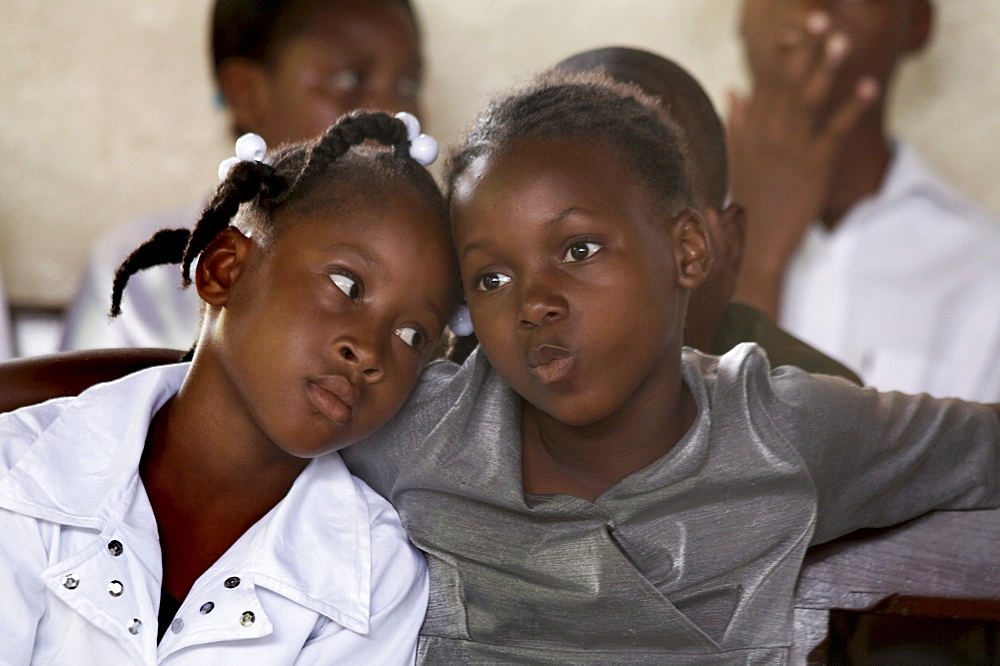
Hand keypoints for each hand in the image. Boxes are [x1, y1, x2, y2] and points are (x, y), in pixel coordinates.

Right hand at [728, 11, 877, 316]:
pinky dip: (852, 107)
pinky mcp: (813, 165)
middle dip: (805, 49)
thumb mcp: (735, 157)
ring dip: (826, 68)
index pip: (764, 81)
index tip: (795, 29)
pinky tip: (867, 86)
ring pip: (808, 99)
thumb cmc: (748, 201)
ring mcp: (790, 148)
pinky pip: (835, 130)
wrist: (755, 243)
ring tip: (842, 41)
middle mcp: (768, 133)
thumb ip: (736, 121)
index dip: (781, 52)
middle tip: (821, 19)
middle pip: (787, 81)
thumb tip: (732, 89)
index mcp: (750, 129)